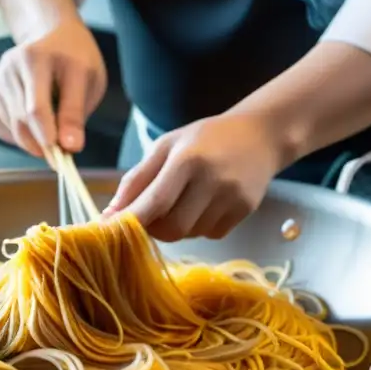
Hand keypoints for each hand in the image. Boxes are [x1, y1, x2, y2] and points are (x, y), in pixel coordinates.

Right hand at [0, 18, 106, 161]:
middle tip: (61, 155)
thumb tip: (69, 146)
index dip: (48, 135)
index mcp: (36, 57)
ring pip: (12, 128)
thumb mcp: (87, 80)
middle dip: (42, 143)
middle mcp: (9, 66)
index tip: (62, 154)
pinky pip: (2, 128)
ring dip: (33, 141)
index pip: (36, 107)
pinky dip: (20, 136)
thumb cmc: (74, 61)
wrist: (53, 39)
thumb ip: (76, 113)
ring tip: (53, 130)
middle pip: (21, 120)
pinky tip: (34, 123)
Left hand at [104, 112, 295, 241]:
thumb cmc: (205, 139)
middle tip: (150, 216)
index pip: (155, 202)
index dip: (131, 221)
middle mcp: (213, 180)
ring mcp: (232, 198)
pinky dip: (199, 226)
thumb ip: (137, 179)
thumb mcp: (166, 146)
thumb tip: (110, 214)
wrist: (260, 135)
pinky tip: (205, 204)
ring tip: (183, 201)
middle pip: (172, 228)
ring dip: (177, 226)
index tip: (111, 230)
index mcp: (188, 159)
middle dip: (154, 229)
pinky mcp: (245, 210)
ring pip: (191, 234)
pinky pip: (211, 234)